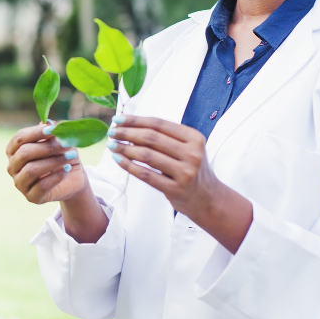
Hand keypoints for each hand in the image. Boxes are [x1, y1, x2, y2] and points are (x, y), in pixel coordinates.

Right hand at [6, 123, 86, 203]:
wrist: (73, 178)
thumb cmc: (61, 155)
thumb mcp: (58, 140)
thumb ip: (51, 132)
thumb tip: (47, 122)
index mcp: (14, 150)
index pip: (19, 138)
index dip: (36, 132)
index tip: (53, 129)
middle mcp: (12, 167)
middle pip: (24, 153)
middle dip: (47, 147)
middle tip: (66, 143)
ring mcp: (20, 183)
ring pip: (32, 170)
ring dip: (53, 161)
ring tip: (70, 156)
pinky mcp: (31, 197)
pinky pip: (42, 185)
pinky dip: (56, 176)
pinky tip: (67, 169)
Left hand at [107, 115, 253, 252]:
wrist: (208, 199)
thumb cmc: (191, 169)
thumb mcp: (187, 148)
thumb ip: (165, 138)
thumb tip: (130, 126)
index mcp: (194, 138)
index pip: (159, 124)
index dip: (136, 120)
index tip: (118, 119)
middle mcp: (192, 153)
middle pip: (151, 138)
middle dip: (127, 133)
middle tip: (111, 132)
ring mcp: (185, 172)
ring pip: (147, 156)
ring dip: (125, 149)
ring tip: (112, 145)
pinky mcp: (176, 189)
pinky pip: (147, 175)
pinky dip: (129, 166)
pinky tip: (118, 160)